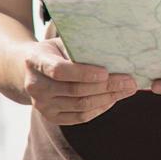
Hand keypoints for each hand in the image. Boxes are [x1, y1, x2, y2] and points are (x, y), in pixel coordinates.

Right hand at [19, 38, 136, 125]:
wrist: (30, 70)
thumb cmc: (55, 51)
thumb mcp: (63, 41)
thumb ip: (81, 46)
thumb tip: (114, 50)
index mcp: (36, 61)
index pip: (59, 70)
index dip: (83, 73)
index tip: (106, 72)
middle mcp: (35, 86)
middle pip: (74, 90)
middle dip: (106, 86)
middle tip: (130, 81)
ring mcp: (42, 104)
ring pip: (80, 105)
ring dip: (107, 98)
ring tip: (127, 90)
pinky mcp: (51, 117)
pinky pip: (79, 117)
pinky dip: (99, 109)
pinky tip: (113, 99)